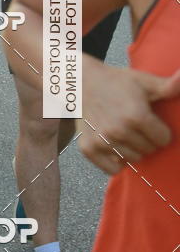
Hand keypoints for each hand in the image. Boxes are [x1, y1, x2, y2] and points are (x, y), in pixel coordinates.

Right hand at [78, 58, 179, 175]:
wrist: (80, 82)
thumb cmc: (117, 81)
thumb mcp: (144, 81)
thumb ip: (169, 85)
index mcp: (136, 115)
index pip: (164, 140)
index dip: (160, 131)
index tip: (151, 121)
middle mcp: (118, 131)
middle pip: (149, 151)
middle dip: (147, 140)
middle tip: (135, 125)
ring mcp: (102, 141)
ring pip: (133, 160)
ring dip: (132, 150)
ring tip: (125, 133)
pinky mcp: (88, 149)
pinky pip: (113, 170)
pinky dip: (116, 162)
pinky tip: (114, 146)